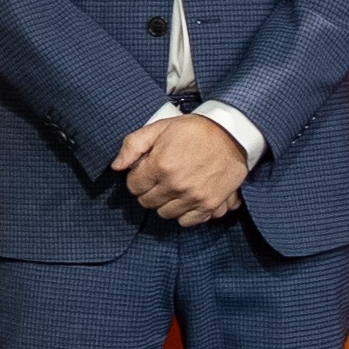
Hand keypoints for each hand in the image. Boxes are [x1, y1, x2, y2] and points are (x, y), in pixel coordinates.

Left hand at [114, 112, 248, 225]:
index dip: (137, 178)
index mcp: (160, 165)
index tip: (147, 171)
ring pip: (165, 214)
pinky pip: (187, 221)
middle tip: (160, 178)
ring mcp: (193, 197)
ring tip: (174, 188)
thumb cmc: (195, 130)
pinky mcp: (209, 204)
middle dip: (149, 191)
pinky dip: (184, 213)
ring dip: (165, 203)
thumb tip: (116, 166)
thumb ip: (133, 145)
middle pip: (147, 202)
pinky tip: (186, 199)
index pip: (133, 186)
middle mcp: (175, 184)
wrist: (232, 134)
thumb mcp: (160, 127)